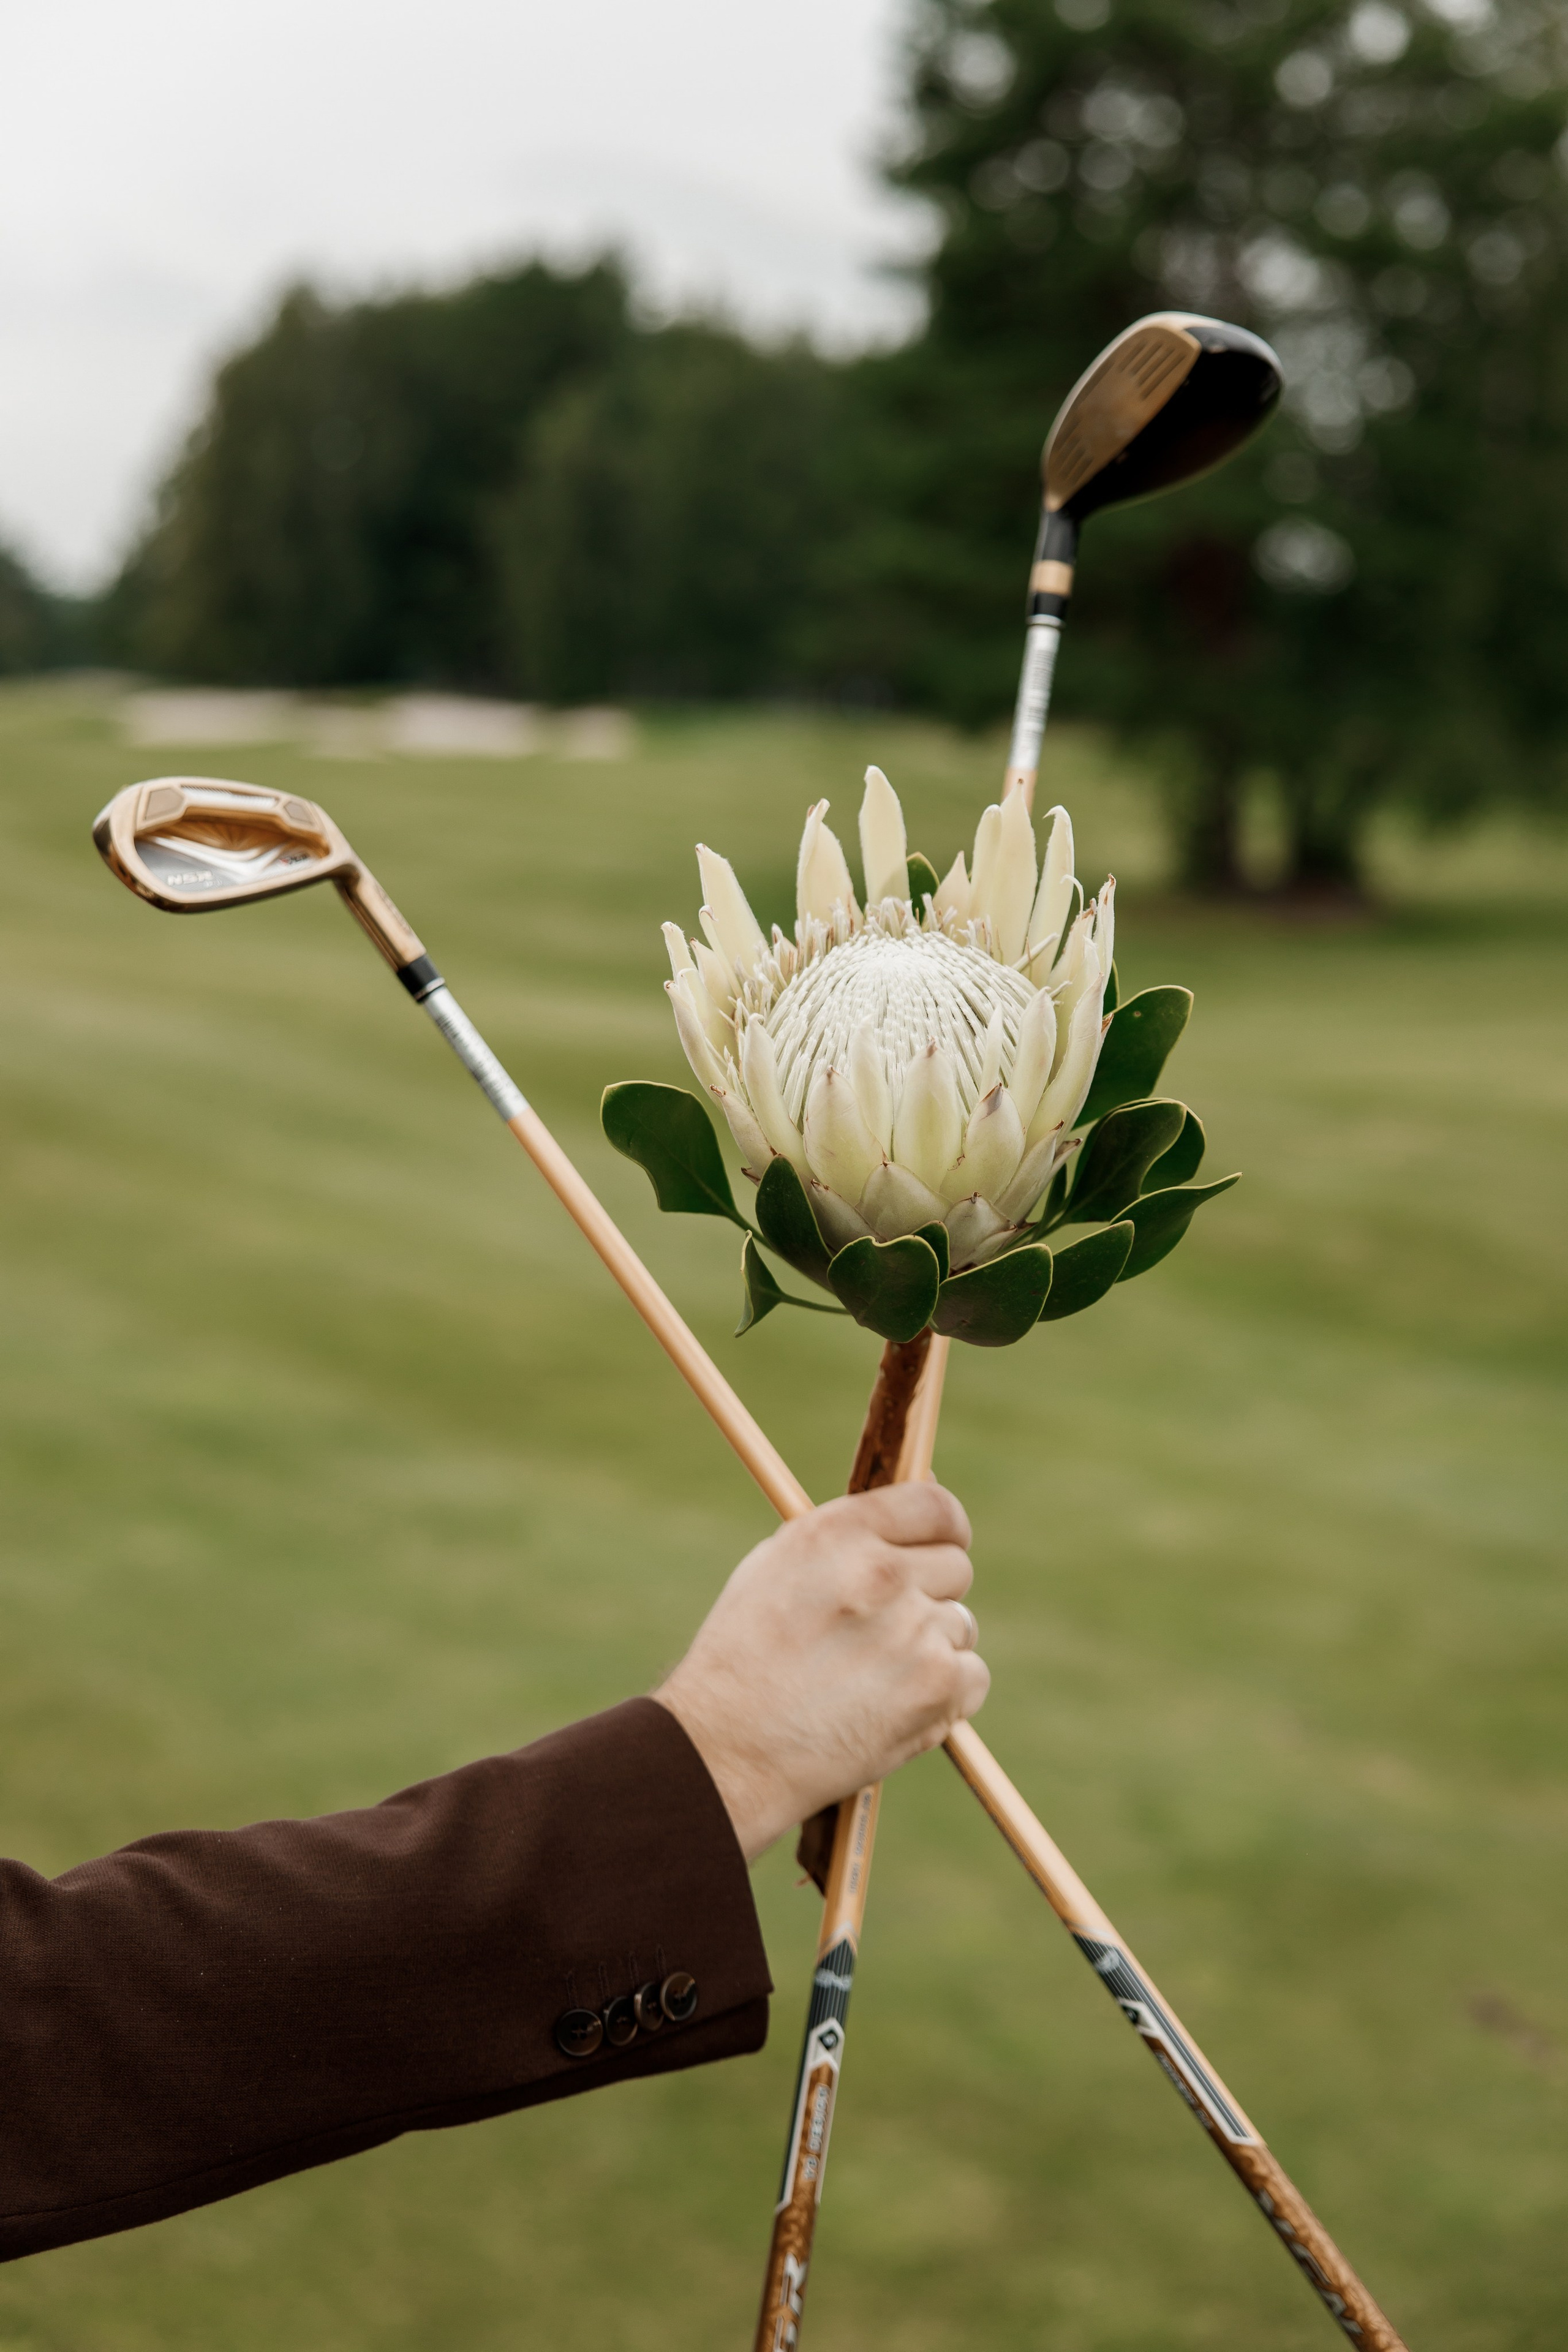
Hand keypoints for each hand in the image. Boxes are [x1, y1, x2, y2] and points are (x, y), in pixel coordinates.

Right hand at [654, 1484, 987, 1861]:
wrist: (728, 1751)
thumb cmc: (743, 1660)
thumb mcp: (776, 1569)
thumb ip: (847, 1537)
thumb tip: (915, 1514)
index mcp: (839, 1534)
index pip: (934, 1506)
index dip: (944, 1526)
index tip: (941, 1545)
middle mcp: (881, 1573)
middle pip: (954, 1566)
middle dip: (929, 1592)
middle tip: (886, 1628)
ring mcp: (914, 1631)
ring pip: (960, 1625)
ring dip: (929, 1647)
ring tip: (870, 1677)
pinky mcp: (937, 1687)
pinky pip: (971, 1675)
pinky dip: (944, 1694)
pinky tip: (893, 1705)